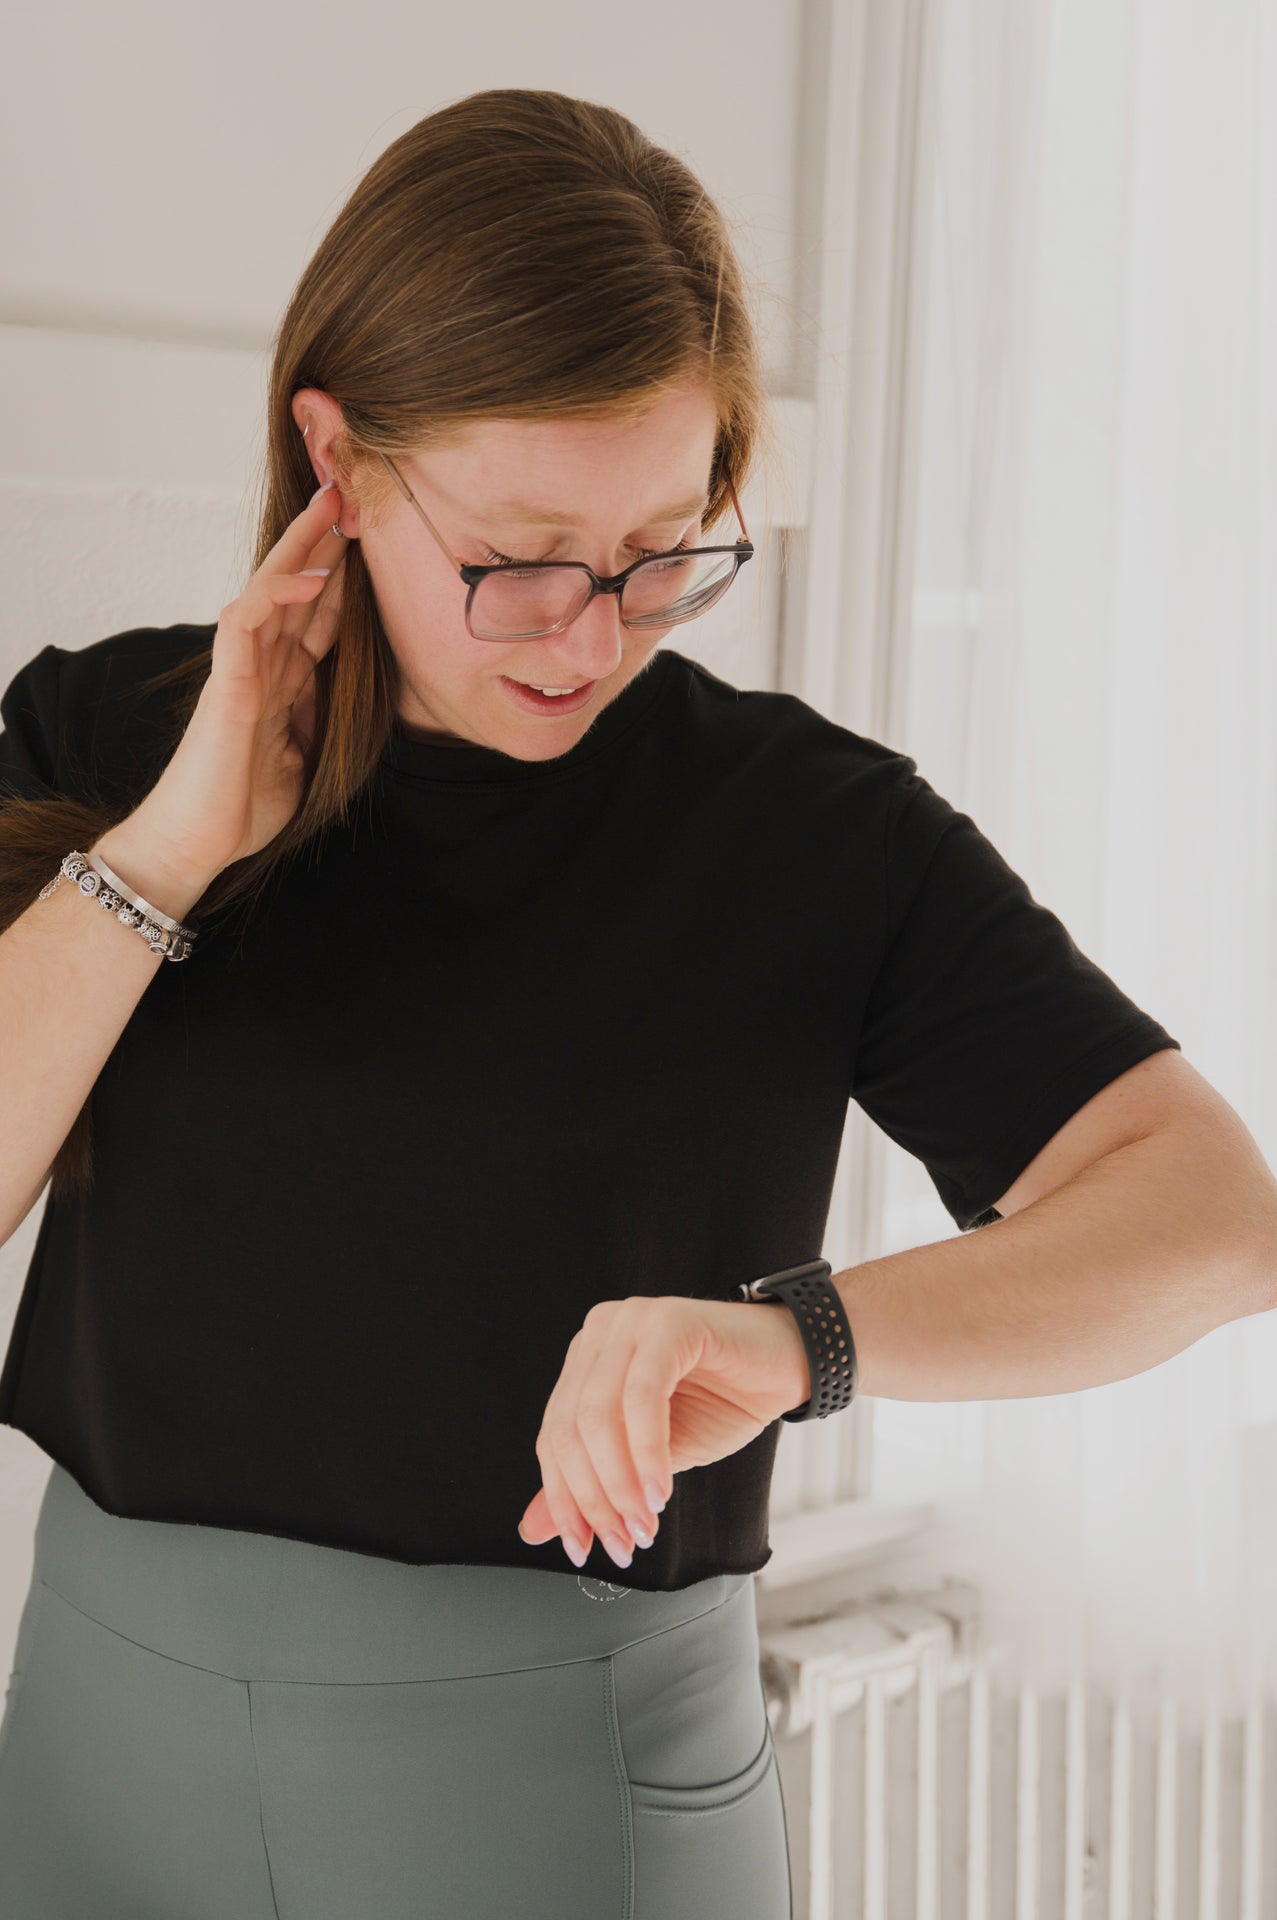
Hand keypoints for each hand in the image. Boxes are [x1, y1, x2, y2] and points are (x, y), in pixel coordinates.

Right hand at [125, 481, 349, 886]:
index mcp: (278, 683)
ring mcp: (241, 670)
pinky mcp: (227, 684)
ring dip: (299, 548)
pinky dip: (276, 595)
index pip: (312, 619)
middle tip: (349, 495)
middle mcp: (259, 666)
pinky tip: (308, 576)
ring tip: (330, 508)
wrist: (198, 844)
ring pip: (268, 590)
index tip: (367, 549)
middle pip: (292, 589)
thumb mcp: (299, 756)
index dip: (338, 583)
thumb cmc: (241, 807)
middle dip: (320, 543)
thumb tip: (333, 693)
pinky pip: (246, 623)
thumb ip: (311, 717)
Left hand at [516, 1295, 810, 1569]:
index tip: (584, 1549)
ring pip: (599, 1417)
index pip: (554, 1436)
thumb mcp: (648, 1458)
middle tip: (622, 1543)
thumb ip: (593, 1484)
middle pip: (569, 1430)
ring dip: (619, 1484)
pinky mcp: (669, 1322)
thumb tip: (532, 1530)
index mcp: (587, 1360)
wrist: (790, 1367)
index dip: (563, 1499)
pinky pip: (642, 1396)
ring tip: (645, 1525)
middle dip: (593, 1499)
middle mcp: (601, 1333)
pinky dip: (647, 1453)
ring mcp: (632, 1321)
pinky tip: (662, 1491)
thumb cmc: (724, 1403)